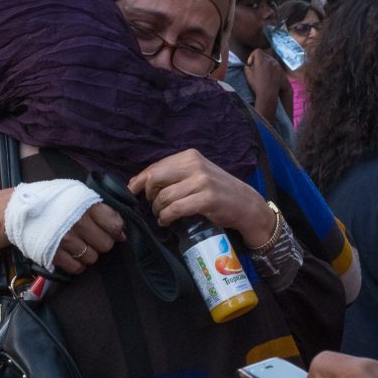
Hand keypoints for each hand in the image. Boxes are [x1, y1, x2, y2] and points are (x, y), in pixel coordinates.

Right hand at [0, 189, 124, 275]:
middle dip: (100, 243)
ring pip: (92, 258)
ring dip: (87, 254)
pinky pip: (77, 268)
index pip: (115, 223)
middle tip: (90, 238)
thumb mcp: (74, 193)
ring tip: (77, 246)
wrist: (14, 210)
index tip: (109, 230)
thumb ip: (98, 208)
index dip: (115, 229)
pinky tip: (69, 255)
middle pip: (106, 244)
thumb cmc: (48, 201)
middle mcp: (78, 222)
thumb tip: (121, 231)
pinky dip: (76, 265)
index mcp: (85, 204)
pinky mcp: (54, 255)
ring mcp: (66, 240)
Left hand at [128, 148, 274, 246]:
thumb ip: (171, 175)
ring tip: (162, 216)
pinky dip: (166, 217)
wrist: (246, 204)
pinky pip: (175, 209)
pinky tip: (167, 221)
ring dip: (158, 210)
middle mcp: (195, 165)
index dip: (139, 181)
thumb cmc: (217, 190)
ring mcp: (202, 181)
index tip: (132, 192)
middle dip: (149, 195)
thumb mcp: (195, 175)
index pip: (155, 167)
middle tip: (154, 206)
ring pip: (164, 197)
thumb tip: (136, 182)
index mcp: (189, 156)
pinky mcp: (206, 199)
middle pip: (155, 178)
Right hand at [244, 49, 283, 121]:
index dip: (252, 55)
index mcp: (262, 61)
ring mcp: (277, 65)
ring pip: (270, 59)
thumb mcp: (248, 76)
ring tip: (262, 72)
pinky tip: (269, 75)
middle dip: (258, 59)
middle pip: (264, 54)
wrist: (268, 94)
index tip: (250, 64)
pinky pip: (275, 65)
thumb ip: (247, 68)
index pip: (257, 51)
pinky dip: (271, 67)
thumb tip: (247, 65)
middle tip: (255, 68)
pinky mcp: (281, 70)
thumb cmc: (257, 85)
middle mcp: (271, 61)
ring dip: (265, 63)